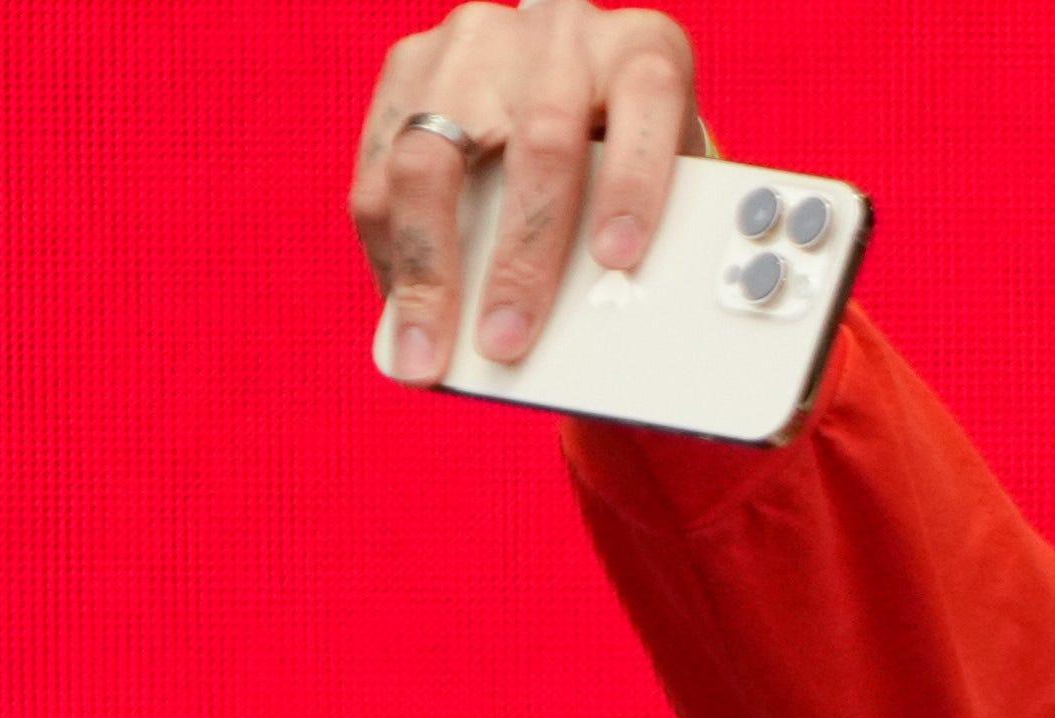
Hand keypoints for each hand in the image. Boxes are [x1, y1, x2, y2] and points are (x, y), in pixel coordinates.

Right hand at [353, 4, 699, 383]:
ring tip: (431, 348)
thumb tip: (617, 327)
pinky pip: (381, 160)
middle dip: (520, 259)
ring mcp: (478, 41)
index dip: (634, 184)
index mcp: (643, 53)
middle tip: (507, 343)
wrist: (584, 92)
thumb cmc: (638, 166)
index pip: (648, 104)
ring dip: (430, 264)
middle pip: (538, 145)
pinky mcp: (412, 63)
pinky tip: (399, 305)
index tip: (619, 261)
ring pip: (437, 152)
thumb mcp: (673, 188)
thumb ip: (660, 238)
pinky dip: (389, 244)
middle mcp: (559, 32)